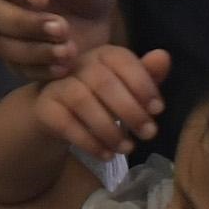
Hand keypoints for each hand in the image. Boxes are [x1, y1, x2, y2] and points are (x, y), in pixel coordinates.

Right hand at [0, 0, 119, 81]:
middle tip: (62, 27)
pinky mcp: (15, 58)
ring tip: (68, 50)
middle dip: (24, 23)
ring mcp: (3, 30)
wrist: (98, 17)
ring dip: (33, 50)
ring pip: (0, 43)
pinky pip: (16, 67)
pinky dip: (40, 69)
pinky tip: (64, 66)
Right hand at [31, 47, 173, 157]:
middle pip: (103, 81)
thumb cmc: (102, 100)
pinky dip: (89, 141)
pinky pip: (65, 123)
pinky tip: (107, 155)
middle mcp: (77, 63)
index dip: (143, 84)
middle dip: (130, 110)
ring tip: (127, 149)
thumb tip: (163, 56)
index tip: (158, 110)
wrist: (58, 116)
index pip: (122, 60)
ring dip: (109, 128)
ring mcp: (57, 84)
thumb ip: (147, 76)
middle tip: (149, 134)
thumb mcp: (128, 89)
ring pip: (82, 101)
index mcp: (103, 54)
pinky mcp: (44, 107)